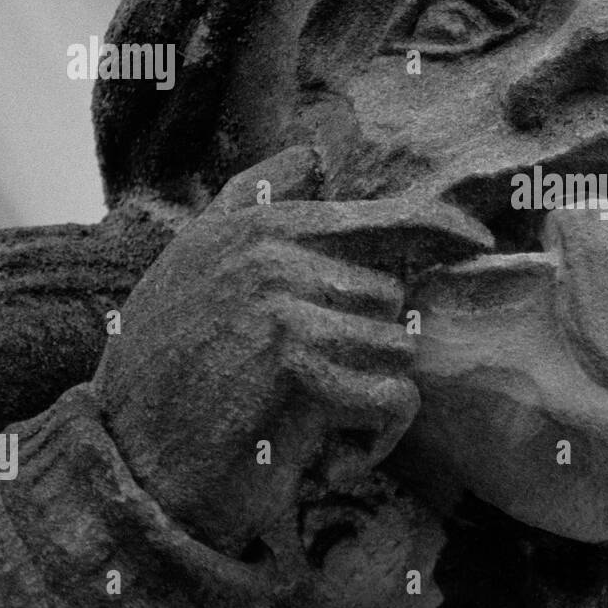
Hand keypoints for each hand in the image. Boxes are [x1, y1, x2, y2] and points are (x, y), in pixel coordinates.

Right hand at [92, 146, 492, 558]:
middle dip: (368, 346)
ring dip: (370, 392)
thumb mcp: (197, 264)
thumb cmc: (166, 365)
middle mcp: (272, 249)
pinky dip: (381, 435)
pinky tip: (345, 454)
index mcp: (257, 223)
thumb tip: (318, 152)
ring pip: (396, 346)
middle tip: (311, 387)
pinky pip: (392, 393)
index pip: (380, 215)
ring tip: (311, 417)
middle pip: (391, 297)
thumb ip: (254, 199)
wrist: (126, 456)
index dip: (441, 227)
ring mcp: (281, 298)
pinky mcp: (292, 358)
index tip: (481, 241)